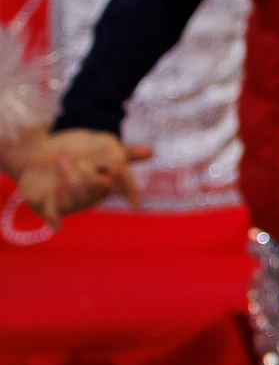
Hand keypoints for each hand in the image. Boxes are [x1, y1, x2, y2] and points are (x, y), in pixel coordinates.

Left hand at [23, 130, 147, 220]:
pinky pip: (52, 216)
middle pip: (95, 191)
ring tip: (59, 159)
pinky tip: (55, 218)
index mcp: (108, 184)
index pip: (120, 188)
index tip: (113, 169)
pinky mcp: (47, 207)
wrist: (41, 153)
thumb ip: (126, 153)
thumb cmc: (78, 150)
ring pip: (74, 199)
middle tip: (75, 157)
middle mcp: (91, 197)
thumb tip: (151, 151)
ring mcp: (69, 203)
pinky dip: (53, 218)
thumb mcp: (103, 146)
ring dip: (66, 176)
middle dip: (86, 175)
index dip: (118, 181)